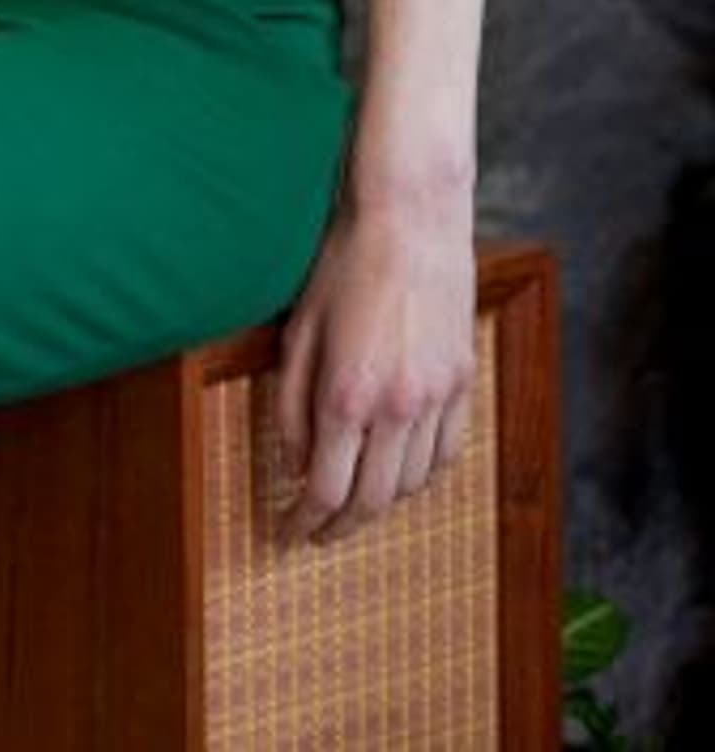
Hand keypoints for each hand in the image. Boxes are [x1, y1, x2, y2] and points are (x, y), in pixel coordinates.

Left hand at [272, 191, 475, 541]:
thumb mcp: (299, 329)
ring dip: (381, 503)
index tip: (289, 532)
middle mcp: (397, 407)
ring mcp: (437, 398)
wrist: (411, 217)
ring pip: (412, 484)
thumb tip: (295, 461)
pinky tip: (402, 471)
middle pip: (371, 501)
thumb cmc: (343, 262)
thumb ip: (292, 401)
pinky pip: (447, 454)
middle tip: (319, 534)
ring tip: (356, 502)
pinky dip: (422, 474)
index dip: (304, 521)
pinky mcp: (463, 382)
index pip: (323, 487)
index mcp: (346, 394)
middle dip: (340, 527)